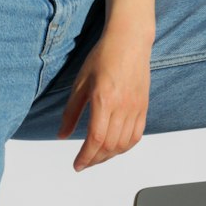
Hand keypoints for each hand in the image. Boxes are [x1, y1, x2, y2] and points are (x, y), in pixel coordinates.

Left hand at [57, 29, 151, 169]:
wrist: (129, 41)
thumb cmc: (103, 57)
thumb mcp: (80, 83)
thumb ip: (71, 112)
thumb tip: (62, 135)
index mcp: (104, 100)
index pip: (95, 139)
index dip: (85, 156)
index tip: (77, 164)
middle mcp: (122, 106)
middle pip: (110, 146)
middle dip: (95, 160)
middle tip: (84, 163)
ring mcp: (135, 108)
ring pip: (124, 144)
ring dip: (109, 156)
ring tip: (97, 157)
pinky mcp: (143, 107)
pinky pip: (136, 135)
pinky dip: (125, 147)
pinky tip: (115, 147)